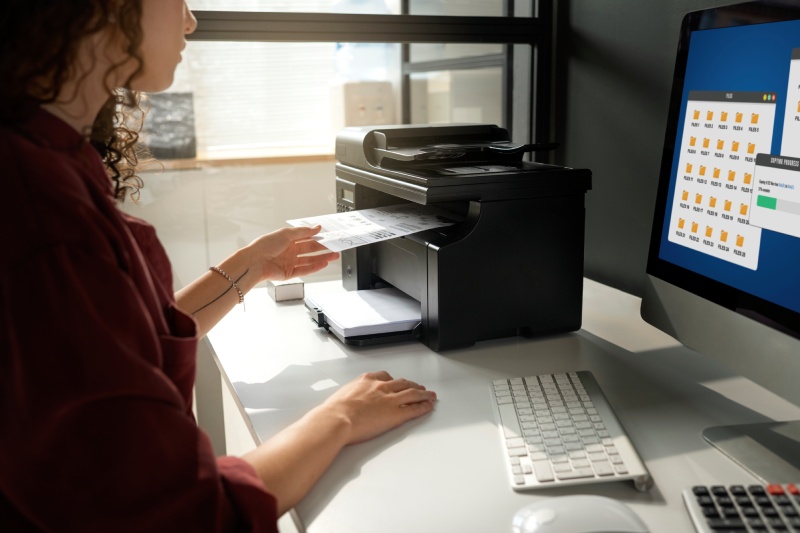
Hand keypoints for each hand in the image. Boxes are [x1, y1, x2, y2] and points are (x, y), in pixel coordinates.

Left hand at [246, 226, 338, 281]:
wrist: (255, 262)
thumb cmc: (265, 245)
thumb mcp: (286, 234)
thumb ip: (303, 232)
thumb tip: (316, 228)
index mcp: (288, 239)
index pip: (306, 237)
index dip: (317, 237)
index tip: (328, 236)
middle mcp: (289, 251)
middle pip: (310, 249)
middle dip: (323, 248)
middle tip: (335, 247)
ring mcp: (290, 262)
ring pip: (310, 260)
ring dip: (322, 258)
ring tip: (334, 256)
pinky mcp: (289, 273)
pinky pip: (305, 270)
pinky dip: (315, 267)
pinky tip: (323, 263)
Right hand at [318, 371, 436, 444]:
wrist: (338, 419)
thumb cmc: (334, 411)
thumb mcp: (339, 396)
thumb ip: (348, 397)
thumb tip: (343, 404)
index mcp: (367, 380)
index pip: (385, 376)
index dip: (394, 380)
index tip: (397, 382)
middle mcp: (381, 387)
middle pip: (402, 383)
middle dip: (412, 384)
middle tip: (419, 387)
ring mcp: (390, 400)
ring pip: (413, 393)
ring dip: (424, 394)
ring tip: (430, 395)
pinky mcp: (396, 414)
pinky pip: (414, 408)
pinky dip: (424, 406)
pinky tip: (429, 406)